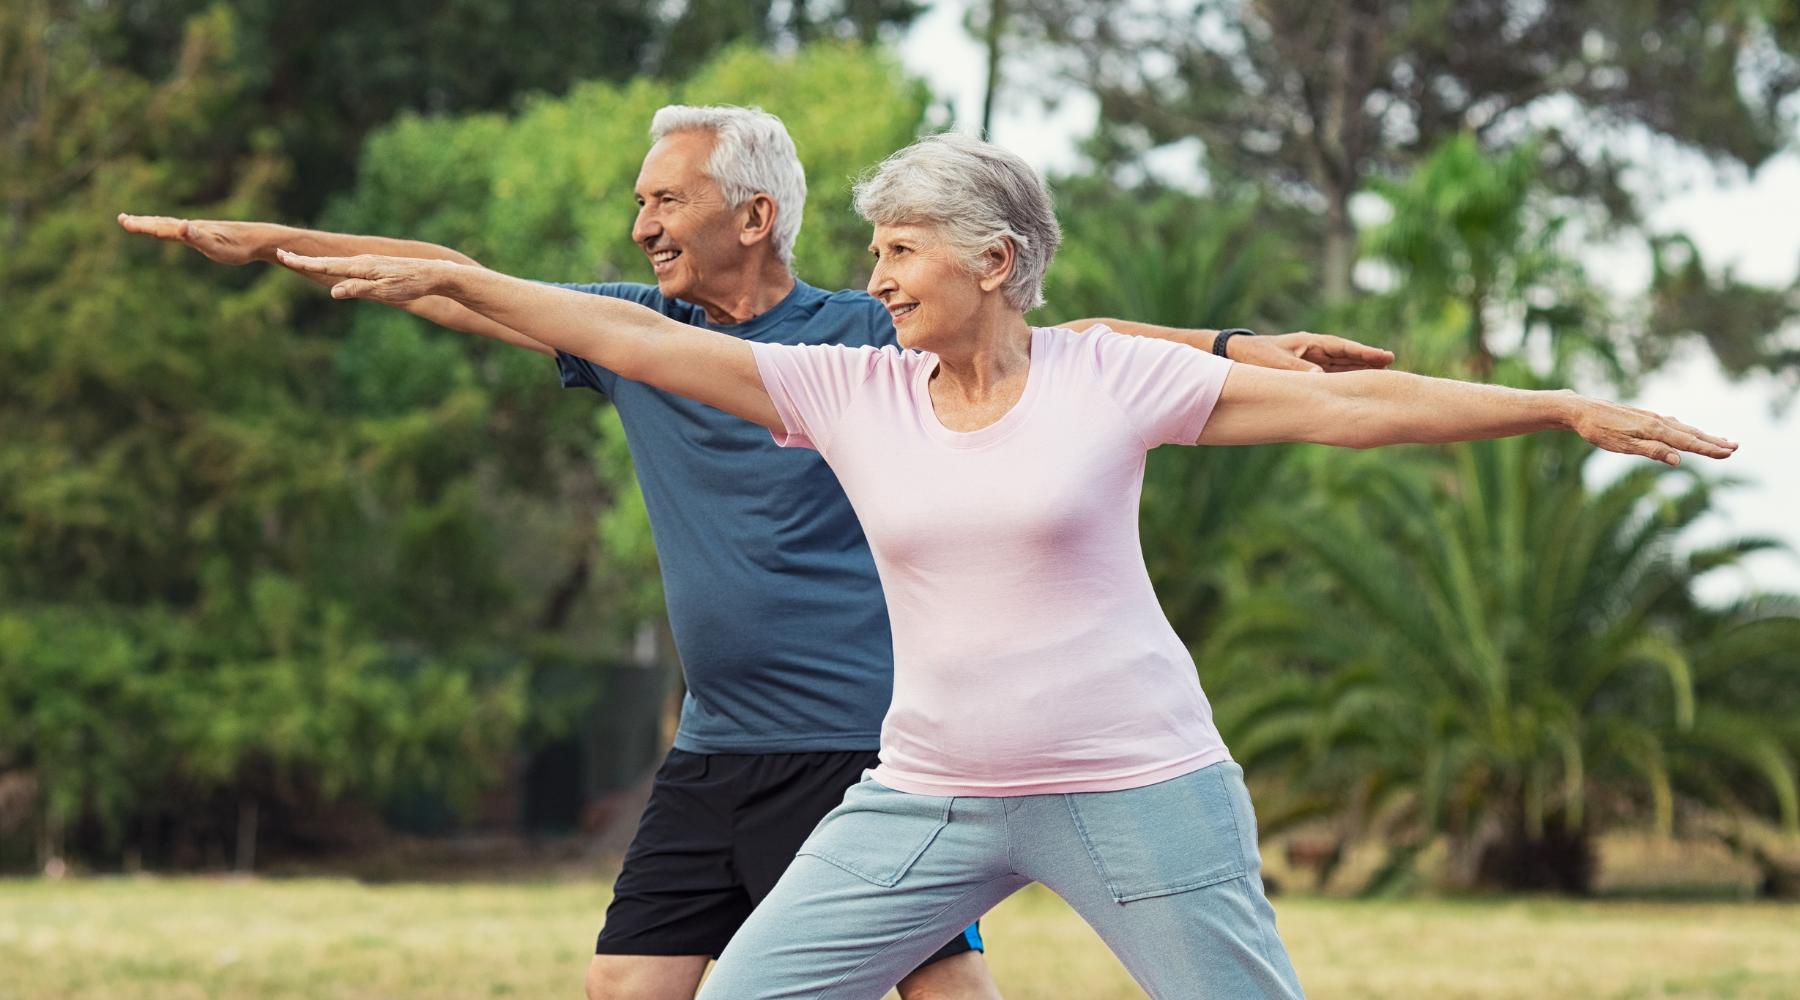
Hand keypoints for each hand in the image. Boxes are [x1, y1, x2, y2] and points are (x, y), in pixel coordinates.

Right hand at [117, 213, 269, 265]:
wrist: (257, 239)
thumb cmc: (237, 247)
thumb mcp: (216, 245)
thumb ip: (196, 237)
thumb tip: (180, 225)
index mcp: (189, 230)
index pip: (160, 227)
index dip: (142, 225)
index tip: (123, 221)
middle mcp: (191, 227)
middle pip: (161, 223)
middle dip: (141, 222)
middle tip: (122, 219)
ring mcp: (198, 229)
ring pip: (170, 224)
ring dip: (152, 222)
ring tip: (138, 221)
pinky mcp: (206, 233)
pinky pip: (182, 229)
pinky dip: (169, 227)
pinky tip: (173, 229)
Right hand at [274, 250, 457, 304]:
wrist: (434, 274)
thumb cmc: (411, 285)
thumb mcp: (384, 292)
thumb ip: (358, 290)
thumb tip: (333, 292)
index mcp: (360, 267)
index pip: (325, 265)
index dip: (303, 262)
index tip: (283, 255)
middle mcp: (362, 262)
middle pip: (327, 261)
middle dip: (304, 259)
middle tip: (281, 254)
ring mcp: (369, 263)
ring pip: (337, 263)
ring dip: (316, 262)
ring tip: (298, 261)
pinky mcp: (377, 267)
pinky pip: (349, 266)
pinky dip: (333, 266)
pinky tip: (332, 269)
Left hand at [1231, 331, 1394, 372]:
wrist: (1234, 355)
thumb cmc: (1253, 355)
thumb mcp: (1275, 362)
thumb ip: (1297, 370)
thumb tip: (1320, 378)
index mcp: (1310, 343)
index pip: (1343, 348)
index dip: (1364, 353)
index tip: (1385, 357)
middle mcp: (1313, 351)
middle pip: (1347, 356)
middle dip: (1368, 360)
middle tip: (1392, 363)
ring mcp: (1310, 361)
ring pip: (1340, 367)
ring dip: (1358, 370)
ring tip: (1381, 376)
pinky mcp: (1304, 372)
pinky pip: (1328, 376)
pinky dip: (1342, 381)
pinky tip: (1355, 387)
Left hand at [1568, 395, 1736, 464]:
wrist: (1580, 409)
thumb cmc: (1598, 430)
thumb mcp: (1622, 445)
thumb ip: (1651, 451)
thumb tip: (1679, 459)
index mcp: (1654, 429)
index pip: (1687, 442)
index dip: (1709, 449)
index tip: (1729, 453)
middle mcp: (1656, 421)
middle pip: (1690, 434)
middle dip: (1713, 441)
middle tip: (1735, 447)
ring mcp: (1650, 417)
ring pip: (1682, 428)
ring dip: (1702, 435)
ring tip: (1720, 440)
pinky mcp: (1643, 417)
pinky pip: (1671, 424)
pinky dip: (1685, 429)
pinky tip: (1687, 431)